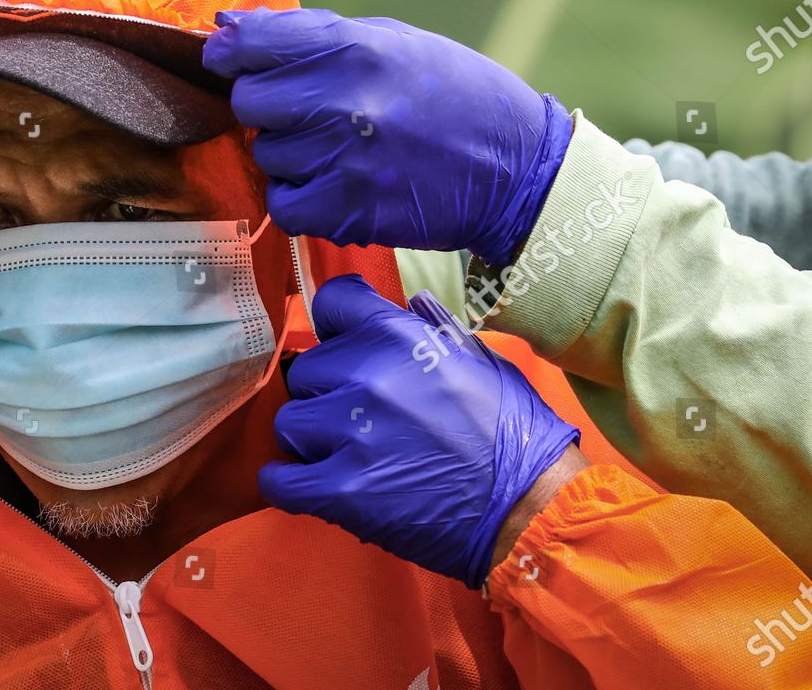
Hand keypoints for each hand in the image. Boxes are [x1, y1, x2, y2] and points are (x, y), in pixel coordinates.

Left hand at [203, 8, 573, 265]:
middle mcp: (345, 102)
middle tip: (306, 111)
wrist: (517, 168)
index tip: (230, 59)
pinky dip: (299, 198)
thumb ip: (309, 33)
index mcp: (355, 48)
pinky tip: (332, 184)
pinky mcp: (349, 211)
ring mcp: (345, 160)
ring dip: (288, 154)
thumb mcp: (392, 40)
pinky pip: (283, 204)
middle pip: (249, 102)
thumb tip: (228, 28)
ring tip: (336, 148)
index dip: (231, 52)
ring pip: (265, 154)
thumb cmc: (453, 94)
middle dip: (267, 106)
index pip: (252, 44)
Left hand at [258, 275, 580, 587]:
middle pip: (305, 370)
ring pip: (291, 423)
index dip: (334, 327)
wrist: (532, 510)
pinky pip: (278, 480)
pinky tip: (313, 486)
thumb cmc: (514, 434)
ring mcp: (351, 433)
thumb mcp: (480, 360)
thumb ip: (433, 329)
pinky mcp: (341, 490)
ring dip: (312, 441)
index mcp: (401, 338)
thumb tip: (410, 303)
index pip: (331, 302)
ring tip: (349, 457)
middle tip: (361, 419)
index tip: (342, 346)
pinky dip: (288, 485)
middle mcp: (369, 376)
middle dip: (327, 393)